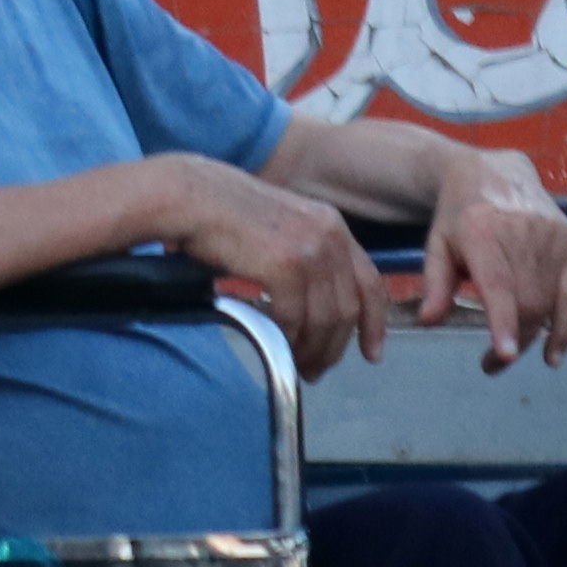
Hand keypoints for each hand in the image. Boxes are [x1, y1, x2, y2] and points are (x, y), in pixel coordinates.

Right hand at [145, 156, 380, 378]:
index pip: (370, 282)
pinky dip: (287, 338)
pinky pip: (294, 318)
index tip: (372, 353)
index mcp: (331, 224)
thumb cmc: (223, 213)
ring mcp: (309, 249)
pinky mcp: (285, 264)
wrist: (191, 197)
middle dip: (334, 347)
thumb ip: (304, 256)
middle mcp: (329, 234)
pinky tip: (277, 345)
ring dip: (312, 350)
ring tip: (297, 366)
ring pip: (325, 320)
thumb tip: (313, 306)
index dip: (375, 324)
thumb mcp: (280, 226)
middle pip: (349, 309)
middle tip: (317, 370)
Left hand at [406, 165, 566, 371]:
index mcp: (483, 230)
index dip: (503, 320)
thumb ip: (435, 284)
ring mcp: (553, 237)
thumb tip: (429, 322)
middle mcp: (523, 232)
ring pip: (548, 304)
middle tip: (491, 364)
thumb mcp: (436, 243)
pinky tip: (552, 353)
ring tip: (510, 352)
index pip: (498, 282)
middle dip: (513, 341)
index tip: (505, 353)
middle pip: (527, 301)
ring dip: (532, 337)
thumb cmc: (460, 215)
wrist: (496, 172)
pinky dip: (565, 328)